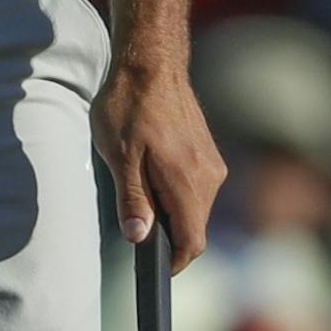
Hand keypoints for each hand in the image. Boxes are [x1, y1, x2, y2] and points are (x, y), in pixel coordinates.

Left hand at [91, 62, 226, 273]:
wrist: (150, 62)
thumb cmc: (129, 105)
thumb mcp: (119, 155)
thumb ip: (132, 200)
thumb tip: (139, 239)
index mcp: (188, 183)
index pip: (191, 244)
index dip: (171, 263)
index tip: (151, 268)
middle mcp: (209, 177)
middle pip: (193, 228)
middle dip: (166, 234)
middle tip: (133, 220)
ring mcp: (212, 163)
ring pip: (194, 207)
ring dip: (169, 209)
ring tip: (137, 183)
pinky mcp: (208, 152)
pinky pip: (195, 186)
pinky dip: (175, 190)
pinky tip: (149, 168)